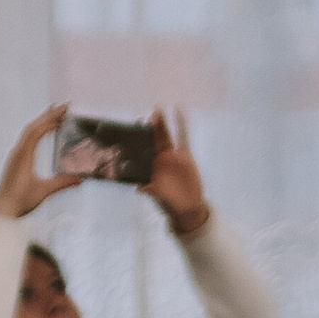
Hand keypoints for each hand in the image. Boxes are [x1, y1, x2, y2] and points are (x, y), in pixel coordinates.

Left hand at [0, 105, 88, 222]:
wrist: (1, 212)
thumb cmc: (18, 202)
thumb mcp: (44, 192)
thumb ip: (63, 184)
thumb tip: (81, 179)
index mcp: (23, 156)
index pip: (37, 130)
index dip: (50, 119)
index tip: (63, 110)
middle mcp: (17, 152)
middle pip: (33, 127)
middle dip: (48, 116)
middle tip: (64, 108)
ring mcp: (15, 156)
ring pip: (28, 132)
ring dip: (42, 122)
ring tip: (56, 116)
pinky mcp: (15, 161)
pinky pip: (26, 140)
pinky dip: (37, 131)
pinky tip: (44, 133)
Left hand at [142, 105, 209, 237]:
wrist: (187, 207)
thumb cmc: (168, 203)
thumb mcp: (158, 197)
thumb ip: (149, 191)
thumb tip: (139, 188)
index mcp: (149, 167)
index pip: (141, 151)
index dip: (136, 141)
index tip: (131, 131)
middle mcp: (158, 159)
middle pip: (152, 140)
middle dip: (148, 129)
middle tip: (144, 116)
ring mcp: (171, 155)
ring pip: (165, 136)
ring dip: (161, 124)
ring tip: (157, 110)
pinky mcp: (184, 155)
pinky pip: (183, 137)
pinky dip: (181, 124)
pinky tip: (178, 111)